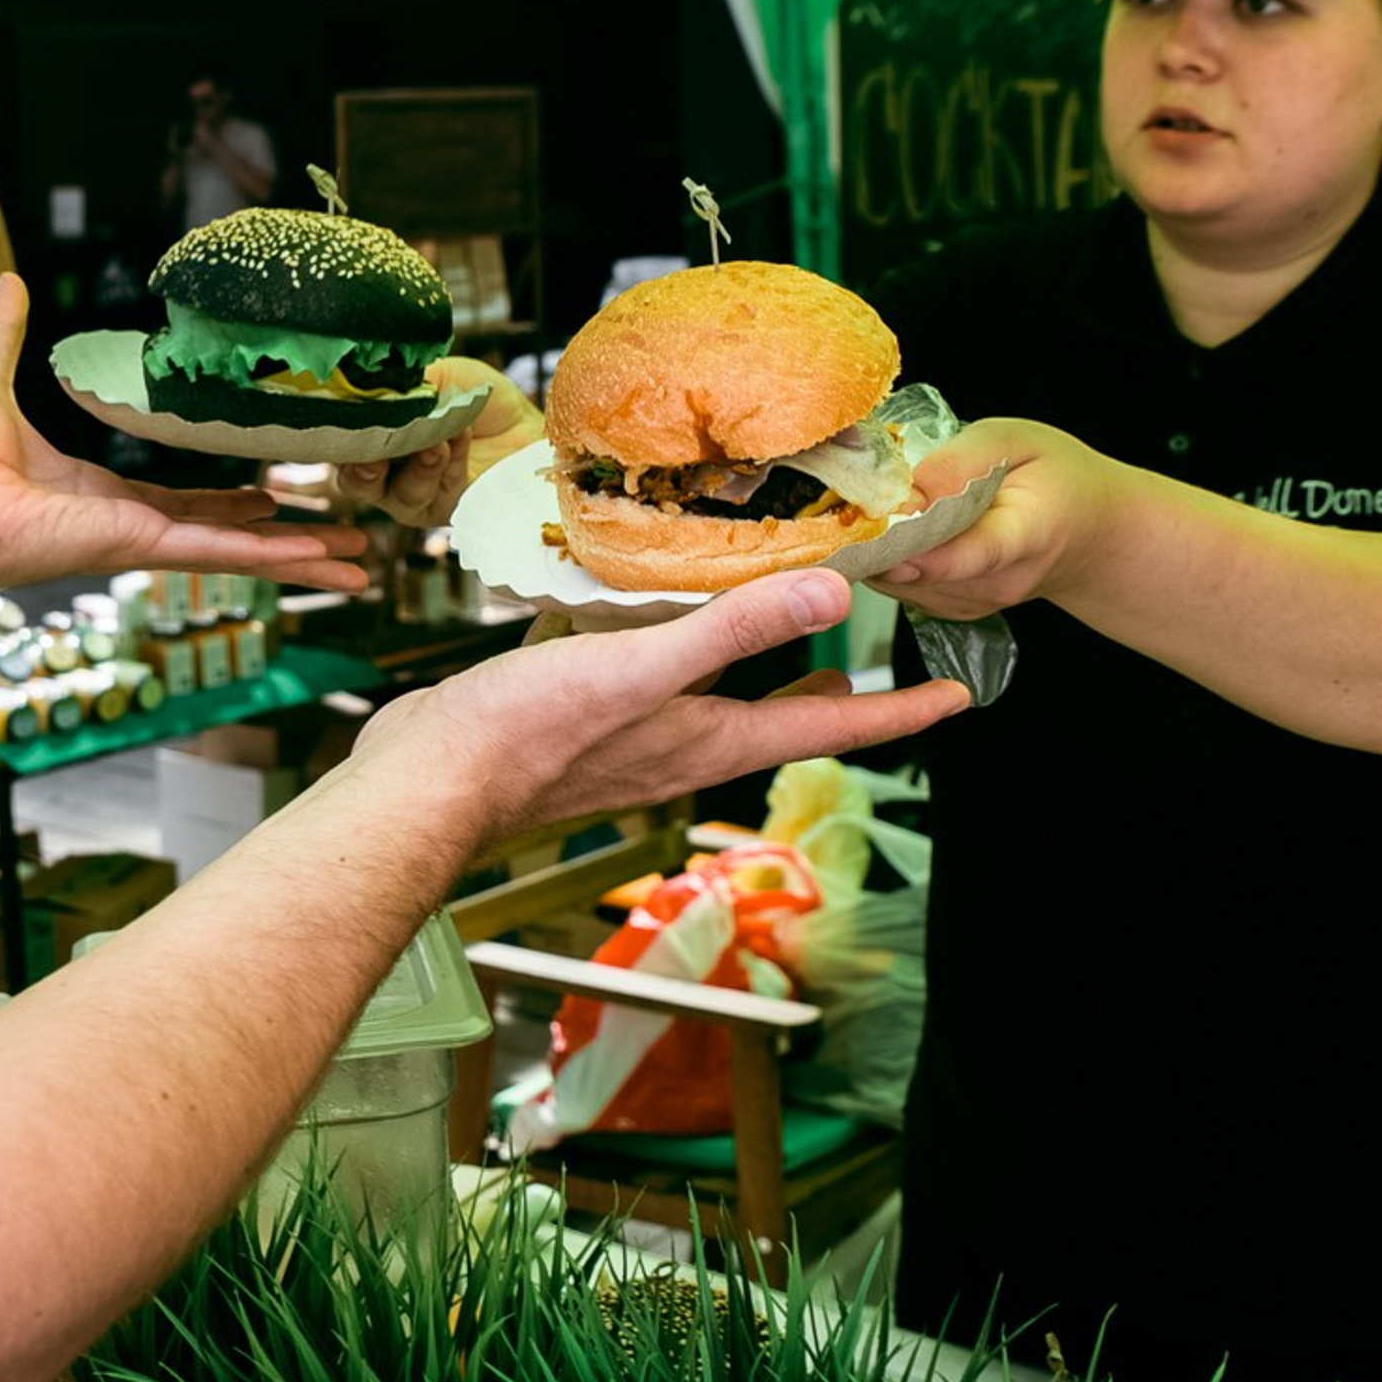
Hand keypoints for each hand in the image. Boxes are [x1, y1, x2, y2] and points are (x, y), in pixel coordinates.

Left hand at [0, 276, 371, 594]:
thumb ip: (6, 333)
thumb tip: (11, 283)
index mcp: (105, 494)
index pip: (188, 500)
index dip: (235, 500)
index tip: (277, 495)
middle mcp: (133, 523)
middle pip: (231, 533)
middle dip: (290, 539)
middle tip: (346, 538)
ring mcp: (141, 540)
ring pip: (239, 550)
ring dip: (300, 557)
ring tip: (357, 562)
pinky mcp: (139, 546)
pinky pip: (218, 552)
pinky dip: (271, 558)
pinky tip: (317, 560)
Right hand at [329, 357, 543, 529]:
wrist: (524, 424)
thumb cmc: (475, 400)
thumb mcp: (439, 377)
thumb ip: (407, 383)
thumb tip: (380, 381)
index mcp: (374, 439)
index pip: (341, 444)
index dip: (341, 437)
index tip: (352, 419)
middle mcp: (384, 475)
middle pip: (357, 481)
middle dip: (367, 465)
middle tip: (381, 449)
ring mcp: (412, 498)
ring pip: (400, 493)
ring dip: (419, 465)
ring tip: (437, 441)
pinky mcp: (445, 513)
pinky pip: (440, 493)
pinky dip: (450, 463)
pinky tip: (460, 438)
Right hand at [347, 567, 966, 842]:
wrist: (425, 786)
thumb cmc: (524, 737)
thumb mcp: (642, 668)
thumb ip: (734, 630)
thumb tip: (833, 594)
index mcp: (707, 739)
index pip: (828, 728)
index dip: (897, 712)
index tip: (956, 697)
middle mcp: (678, 749)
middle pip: (780, 723)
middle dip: (836, 703)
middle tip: (883, 679)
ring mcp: (629, 744)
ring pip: (719, 711)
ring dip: (763, 682)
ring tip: (790, 653)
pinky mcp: (579, 729)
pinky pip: (658, 696)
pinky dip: (688, 667)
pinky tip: (658, 639)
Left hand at [866, 417, 1123, 619]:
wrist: (1088, 534)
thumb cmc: (1053, 478)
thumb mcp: (1015, 442)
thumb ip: (956, 463)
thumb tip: (900, 498)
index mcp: (1026, 534)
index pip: (971, 553)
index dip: (920, 549)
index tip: (879, 538)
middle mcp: (998, 582)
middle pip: (918, 567)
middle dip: (879, 533)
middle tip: (866, 494)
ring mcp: (974, 603)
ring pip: (897, 578)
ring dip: (881, 543)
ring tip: (897, 505)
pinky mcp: (952, 610)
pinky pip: (899, 584)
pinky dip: (891, 556)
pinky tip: (909, 528)